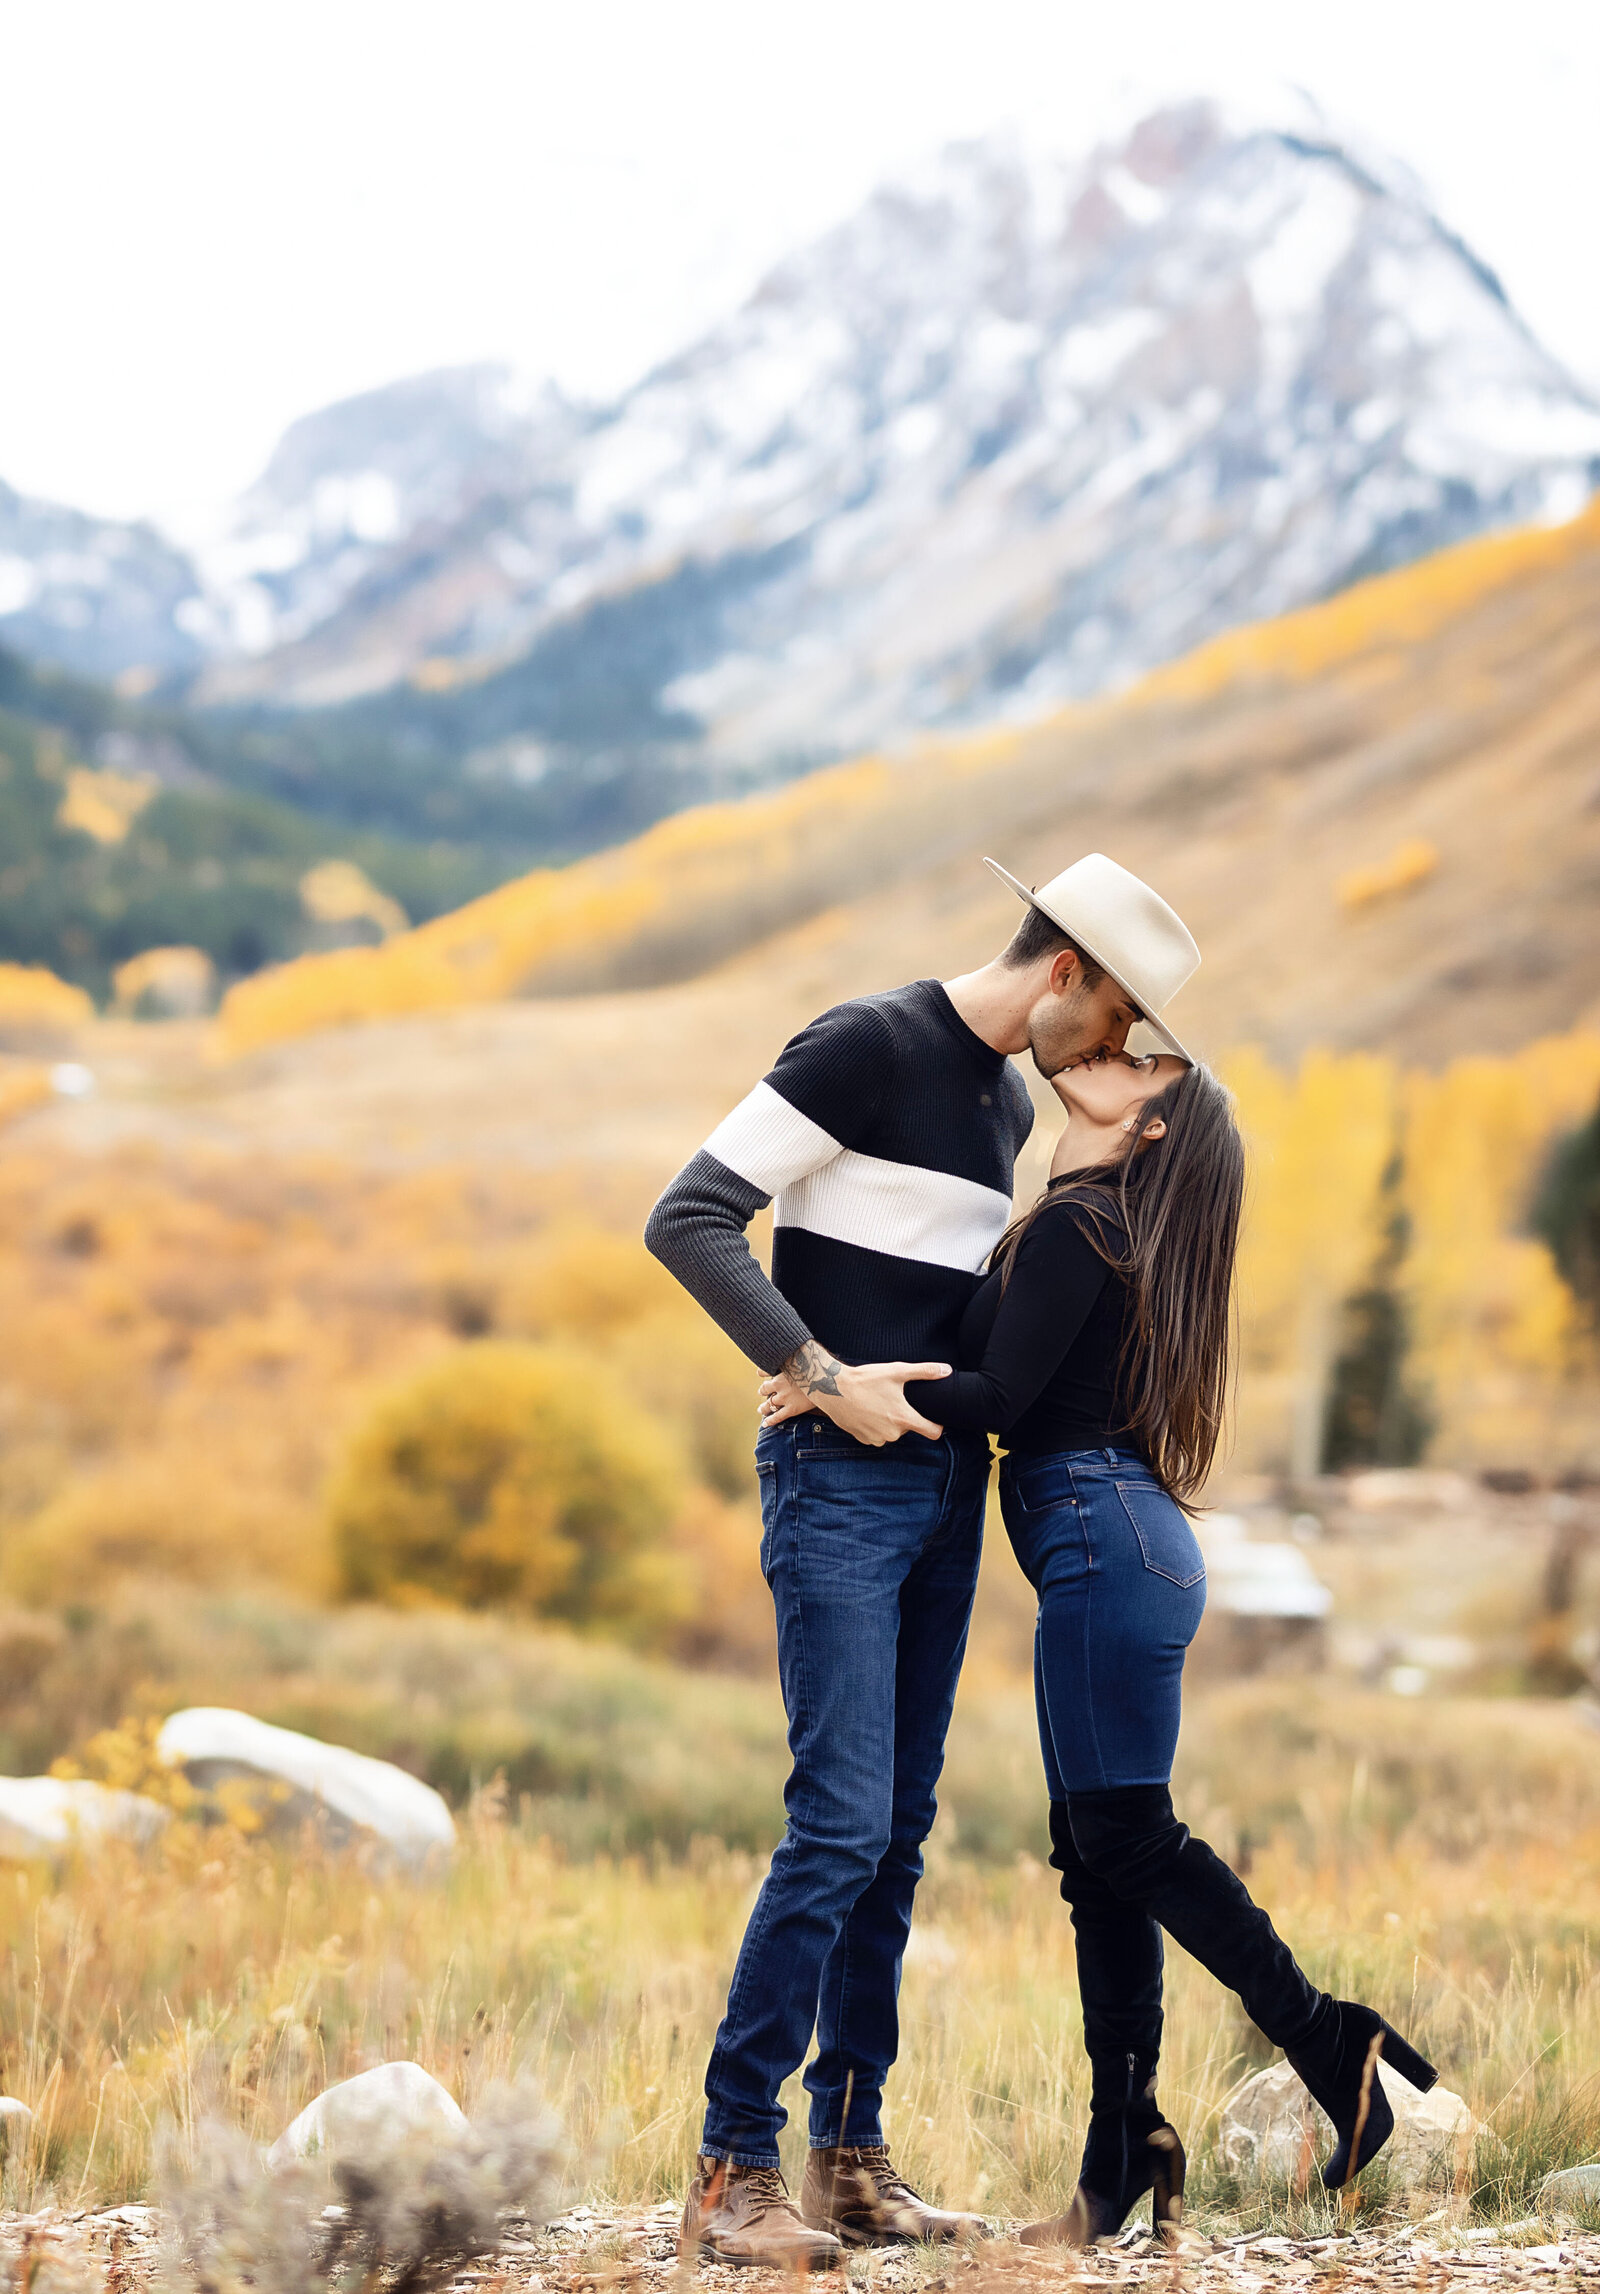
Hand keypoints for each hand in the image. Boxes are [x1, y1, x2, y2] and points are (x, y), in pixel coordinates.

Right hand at [758, 1341, 948, 1444]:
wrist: (833, 1388)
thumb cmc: (866, 1379)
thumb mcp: (897, 1371)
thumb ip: (925, 1371)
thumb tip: (947, 1370)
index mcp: (904, 1418)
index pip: (933, 1432)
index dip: (937, 1426)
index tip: (934, 1419)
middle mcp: (893, 1433)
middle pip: (909, 1428)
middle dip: (904, 1416)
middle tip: (892, 1399)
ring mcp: (877, 1438)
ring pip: (892, 1432)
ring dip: (889, 1422)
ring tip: (878, 1404)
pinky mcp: (864, 1440)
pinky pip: (877, 1435)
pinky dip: (875, 1426)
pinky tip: (867, 1411)